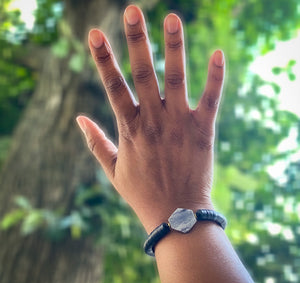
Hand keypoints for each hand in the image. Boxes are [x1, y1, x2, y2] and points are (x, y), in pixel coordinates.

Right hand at [76, 5, 224, 233]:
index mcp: (130, 129)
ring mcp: (179, 124)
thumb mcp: (113, 170)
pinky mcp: (202, 131)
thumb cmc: (143, 193)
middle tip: (133, 11)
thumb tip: (79, 119)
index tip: (95, 34)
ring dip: (174, 47)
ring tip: (172, 18)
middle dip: (137, 40)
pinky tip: (217, 53)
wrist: (177, 215)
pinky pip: (211, 98)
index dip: (103, 59)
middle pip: (143, 73)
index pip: (113, 86)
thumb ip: (96, 143)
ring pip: (176, 78)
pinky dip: (215, 76)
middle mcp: (153, 121)